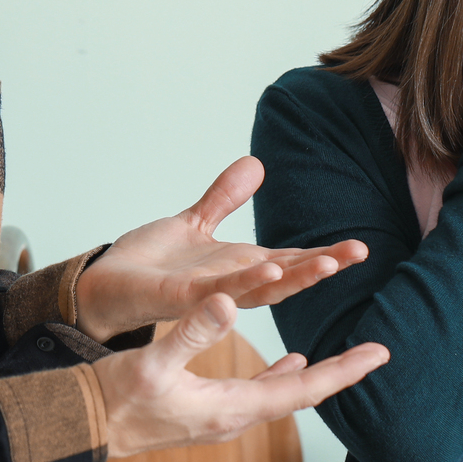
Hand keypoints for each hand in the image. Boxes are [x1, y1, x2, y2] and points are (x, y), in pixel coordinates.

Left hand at [73, 157, 367, 341]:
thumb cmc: (148, 264)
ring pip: (259, 289)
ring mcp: (207, 295)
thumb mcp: (193, 223)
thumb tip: (256, 163)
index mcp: (237, 268)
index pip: (290, 260)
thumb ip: (224, 198)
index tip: (360, 247)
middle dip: (322, 266)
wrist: (103, 289)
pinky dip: (244, 281)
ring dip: (292, 277)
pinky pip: (217, 291)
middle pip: (286, 277)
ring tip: (325, 263)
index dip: (324, 255)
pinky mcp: (179, 298)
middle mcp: (229, 285)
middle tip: (359, 253)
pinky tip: (267, 269)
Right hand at [94, 293, 389, 456]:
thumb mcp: (153, 360)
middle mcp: (234, 418)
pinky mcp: (208, 412)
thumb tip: (228, 301)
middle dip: (340, 372)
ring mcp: (221, 418)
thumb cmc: (115, 399)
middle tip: (378, 353)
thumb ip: (191, 331)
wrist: (84, 430)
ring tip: (345, 359)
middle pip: (302, 394)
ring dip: (315, 375)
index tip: (379, 354)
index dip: (342, 370)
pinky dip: (282, 376)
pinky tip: (288, 363)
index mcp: (230, 407)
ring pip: (283, 394)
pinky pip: (260, 394)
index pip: (302, 389)